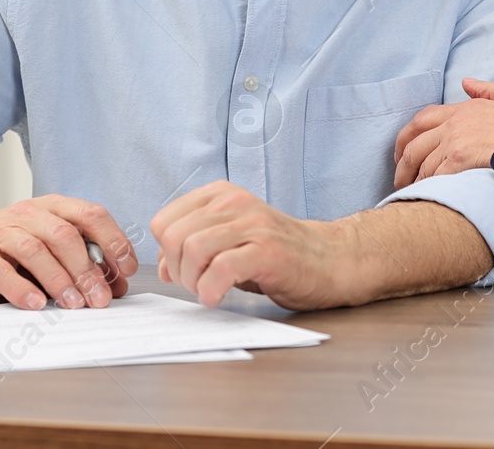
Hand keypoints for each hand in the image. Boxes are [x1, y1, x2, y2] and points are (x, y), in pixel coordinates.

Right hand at [0, 195, 136, 310]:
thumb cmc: (14, 247)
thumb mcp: (52, 246)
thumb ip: (83, 261)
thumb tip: (116, 286)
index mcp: (54, 207)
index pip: (91, 215)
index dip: (113, 240)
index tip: (126, 269)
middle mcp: (29, 214)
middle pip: (64, 236)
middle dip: (86, 269)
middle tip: (99, 299)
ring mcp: (2, 232)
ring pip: (35, 251)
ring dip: (59, 280)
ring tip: (73, 304)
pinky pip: (1, 270)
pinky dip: (21, 288)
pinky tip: (36, 304)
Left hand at [151, 181, 357, 309]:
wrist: (329, 259)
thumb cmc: (277, 253)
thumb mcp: (229, 241)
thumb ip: (194, 247)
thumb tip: (164, 265)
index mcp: (220, 195)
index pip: (164, 221)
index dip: (165, 253)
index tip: (183, 270)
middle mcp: (234, 203)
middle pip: (174, 237)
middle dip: (177, 270)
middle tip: (196, 285)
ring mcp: (253, 225)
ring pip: (194, 250)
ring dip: (193, 282)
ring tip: (208, 291)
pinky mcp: (268, 251)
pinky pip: (221, 269)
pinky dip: (210, 290)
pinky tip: (217, 297)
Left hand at [392, 78, 493, 188]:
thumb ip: (491, 90)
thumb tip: (467, 82)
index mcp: (468, 107)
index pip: (423, 119)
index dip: (407, 137)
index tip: (402, 153)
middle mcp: (457, 122)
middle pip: (414, 143)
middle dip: (402, 163)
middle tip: (399, 179)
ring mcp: (457, 140)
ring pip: (421, 162)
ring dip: (413, 180)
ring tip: (411, 194)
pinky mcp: (461, 159)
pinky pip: (433, 175)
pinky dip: (426, 187)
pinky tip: (427, 197)